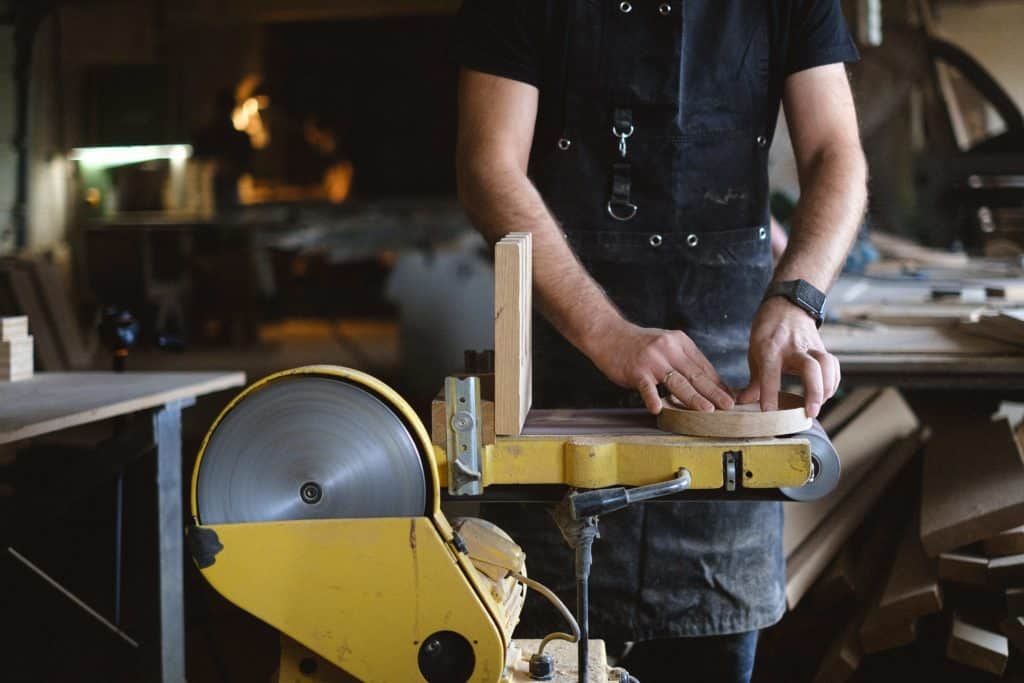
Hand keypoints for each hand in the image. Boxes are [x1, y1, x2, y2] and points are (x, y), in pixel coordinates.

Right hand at [584, 319, 734, 414]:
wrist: (608, 333)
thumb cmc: (637, 343)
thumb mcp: (665, 344)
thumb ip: (682, 360)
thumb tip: (703, 380)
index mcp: (680, 342)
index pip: (703, 366)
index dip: (718, 383)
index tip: (730, 396)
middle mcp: (669, 349)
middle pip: (696, 375)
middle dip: (714, 392)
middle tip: (729, 405)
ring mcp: (653, 360)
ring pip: (678, 382)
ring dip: (694, 398)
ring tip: (707, 410)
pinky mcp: (636, 370)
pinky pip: (647, 387)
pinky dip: (653, 398)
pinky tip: (658, 409)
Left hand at [737, 297, 839, 417]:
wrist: (787, 305)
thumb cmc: (768, 333)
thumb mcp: (755, 353)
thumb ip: (754, 381)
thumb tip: (743, 402)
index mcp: (769, 349)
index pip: (770, 373)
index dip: (769, 393)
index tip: (770, 412)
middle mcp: (792, 347)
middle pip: (810, 368)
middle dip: (813, 392)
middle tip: (810, 413)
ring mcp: (810, 346)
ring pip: (826, 365)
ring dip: (827, 388)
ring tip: (819, 405)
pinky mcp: (822, 347)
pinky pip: (833, 365)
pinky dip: (833, 381)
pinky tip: (826, 394)